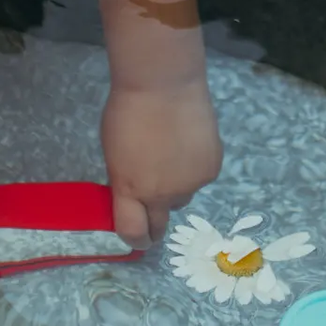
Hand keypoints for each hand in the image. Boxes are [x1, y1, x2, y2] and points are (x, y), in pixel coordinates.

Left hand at [101, 76, 222, 248]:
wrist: (164, 85)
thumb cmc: (127, 111)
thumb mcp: (114, 152)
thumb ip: (124, 181)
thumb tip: (133, 195)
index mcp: (130, 189)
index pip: (133, 233)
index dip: (135, 240)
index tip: (137, 239)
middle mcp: (162, 195)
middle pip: (160, 225)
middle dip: (155, 225)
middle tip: (152, 214)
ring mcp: (191, 184)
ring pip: (182, 198)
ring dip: (174, 189)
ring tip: (169, 157)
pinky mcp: (211, 170)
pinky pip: (199, 180)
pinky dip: (193, 169)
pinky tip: (188, 144)